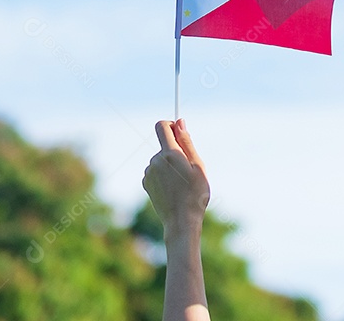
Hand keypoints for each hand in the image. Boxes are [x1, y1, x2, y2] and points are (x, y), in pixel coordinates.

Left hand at [142, 119, 209, 238]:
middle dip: (175, 151)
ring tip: (181, 183)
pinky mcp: (146, 183)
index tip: (181, 133)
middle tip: (188, 170)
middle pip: (164, 145)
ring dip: (169, 164)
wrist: (181, 221)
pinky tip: (173, 189)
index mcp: (169, 154)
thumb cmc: (195, 194)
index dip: (171, 126)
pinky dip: (163, 175)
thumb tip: (180, 123)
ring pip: (160, 159)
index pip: (161, 126)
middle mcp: (155, 161)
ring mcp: (148, 172)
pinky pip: (156, 171)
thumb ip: (187, 142)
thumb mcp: (198, 166)